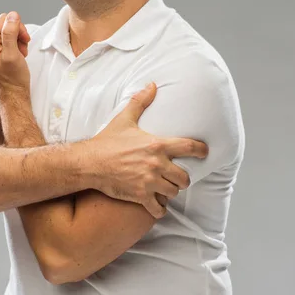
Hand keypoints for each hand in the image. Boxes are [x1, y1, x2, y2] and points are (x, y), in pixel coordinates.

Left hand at [0, 12, 30, 94]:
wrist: (14, 94)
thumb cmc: (13, 78)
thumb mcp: (12, 54)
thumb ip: (10, 33)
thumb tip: (12, 15)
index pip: (4, 20)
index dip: (17, 29)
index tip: (23, 42)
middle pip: (7, 24)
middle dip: (18, 35)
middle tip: (22, 49)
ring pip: (10, 31)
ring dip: (19, 41)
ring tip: (20, 54)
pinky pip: (10, 39)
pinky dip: (18, 45)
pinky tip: (19, 55)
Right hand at [88, 83, 208, 217]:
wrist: (90, 163)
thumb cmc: (107, 142)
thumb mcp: (125, 119)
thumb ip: (140, 102)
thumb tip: (151, 85)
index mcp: (157, 145)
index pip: (189, 147)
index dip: (200, 150)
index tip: (204, 153)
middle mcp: (156, 165)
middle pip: (184, 177)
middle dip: (182, 178)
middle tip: (178, 178)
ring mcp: (149, 182)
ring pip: (173, 192)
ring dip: (170, 192)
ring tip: (165, 189)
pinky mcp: (140, 196)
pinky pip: (158, 208)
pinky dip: (159, 209)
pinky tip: (157, 206)